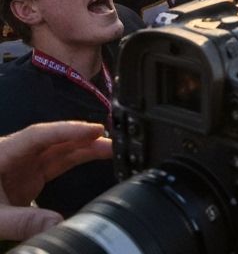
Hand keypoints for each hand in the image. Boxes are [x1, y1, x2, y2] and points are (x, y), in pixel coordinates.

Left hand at [0, 121, 110, 240]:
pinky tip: (91, 158)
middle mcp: (18, 154)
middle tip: (111, 141)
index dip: (69, 131)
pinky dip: (74, 160)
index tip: (95, 129)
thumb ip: (23, 220)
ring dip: (83, 148)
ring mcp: (23, 165)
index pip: (42, 136)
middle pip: (55, 141)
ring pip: (59, 151)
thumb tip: (58, 223)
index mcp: (5, 153)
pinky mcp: (28, 178)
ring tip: (111, 149)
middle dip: (83, 139)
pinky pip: (56, 164)